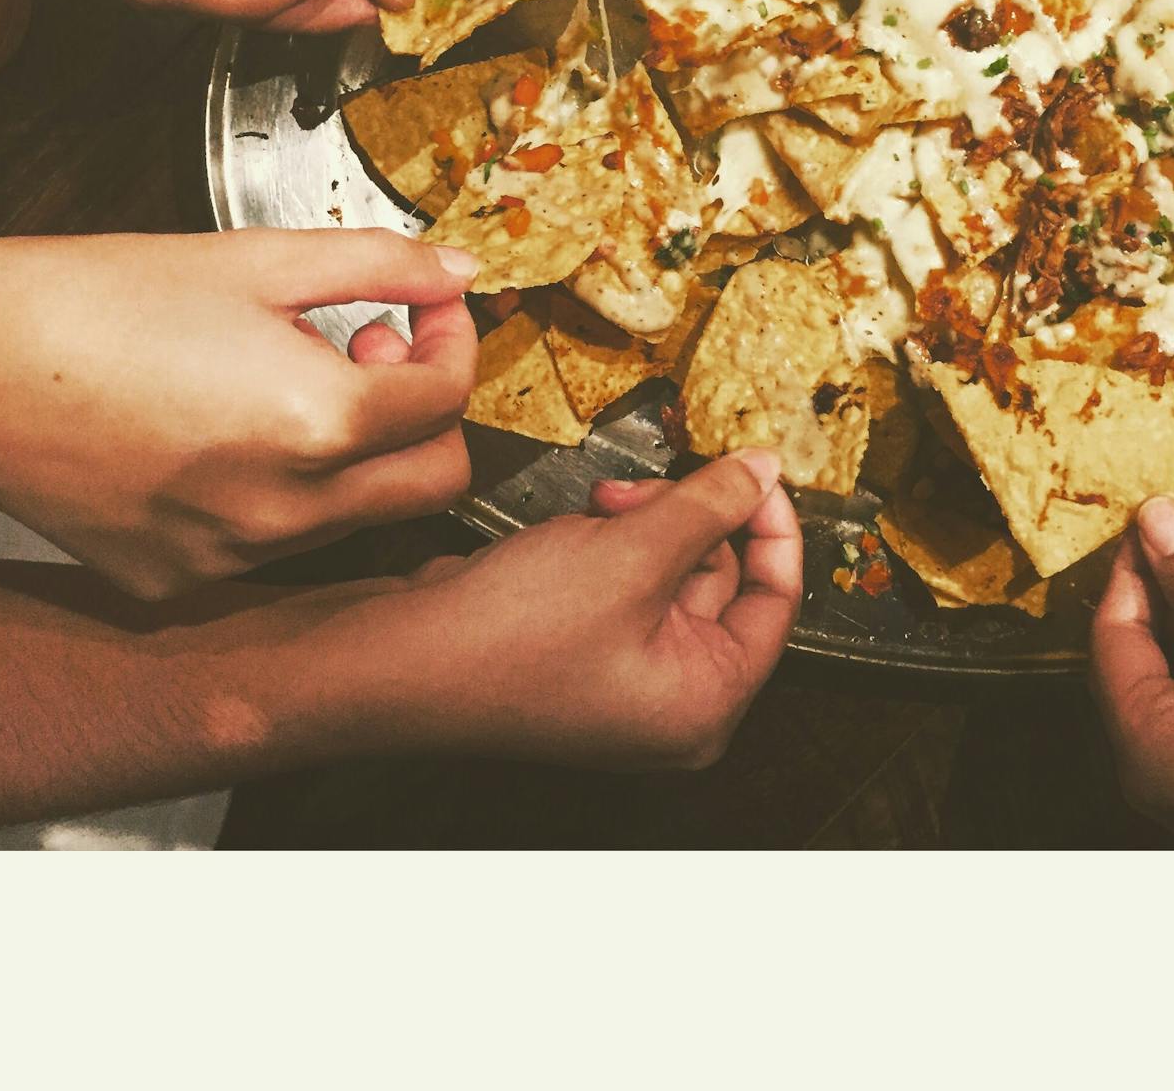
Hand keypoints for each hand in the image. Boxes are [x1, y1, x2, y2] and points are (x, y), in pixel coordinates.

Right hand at [0, 229, 478, 597]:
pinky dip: (284, 491)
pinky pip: (274, 546)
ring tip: (290, 375)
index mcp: (315, 425)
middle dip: (429, 413)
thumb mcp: (258, 259)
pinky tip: (229, 429)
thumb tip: (459, 272)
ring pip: (359, 519)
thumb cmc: (93, 302)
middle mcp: (281, 513)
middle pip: (434, 483)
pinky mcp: (175, 583)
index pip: (448, 399)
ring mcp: (228, 561)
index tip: (430, 307)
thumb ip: (381, 265)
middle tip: (376, 348)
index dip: (454, 339)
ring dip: (359, 450)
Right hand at [367, 453, 801, 769]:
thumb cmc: (509, 634)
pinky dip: (611, 543)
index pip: (777, 599)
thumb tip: (765, 470)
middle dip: (686, 517)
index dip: (772, 524)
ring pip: (671, 568)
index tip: (757, 469)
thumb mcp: (633, 552)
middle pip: (723, 579)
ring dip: (643, 522)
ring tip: (598, 509)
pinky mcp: (585, 652)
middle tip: (643, 488)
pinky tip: (575, 529)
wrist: (396, 658)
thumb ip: (712, 505)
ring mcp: (626, 679)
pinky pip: (627, 579)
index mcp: (705, 703)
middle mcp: (672, 702)